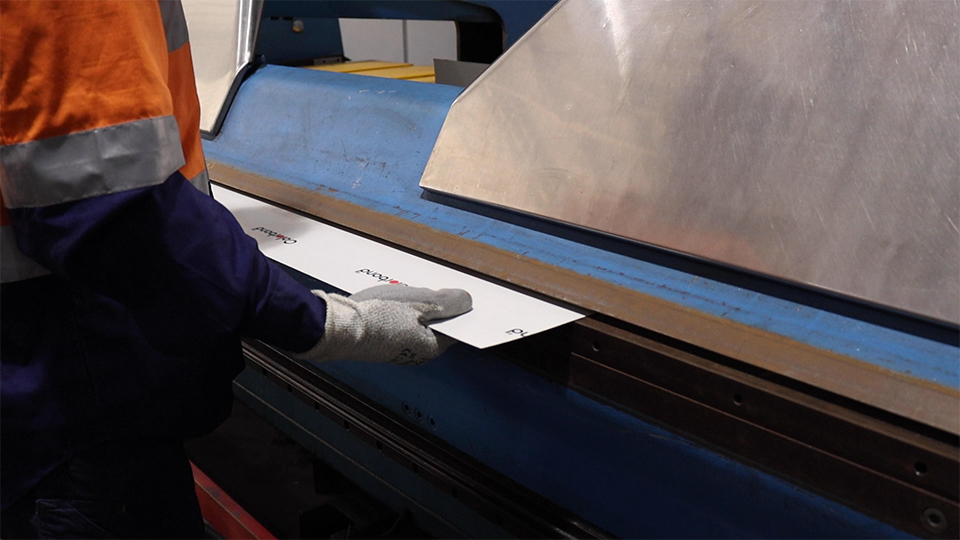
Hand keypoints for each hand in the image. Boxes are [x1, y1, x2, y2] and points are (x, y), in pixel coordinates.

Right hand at [295, 285, 471, 364]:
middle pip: (435, 324)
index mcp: (430, 347)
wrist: (337, 327)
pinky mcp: (379, 339)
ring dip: (415, 304)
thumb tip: (466, 301)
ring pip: (415, 320)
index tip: (462, 296)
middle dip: (435, 305)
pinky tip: (389, 297)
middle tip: (431, 288)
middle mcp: (415, 352)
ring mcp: (395, 347)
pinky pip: (397, 321)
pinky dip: (398, 307)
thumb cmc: (380, 317)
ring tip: (407, 291)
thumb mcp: (422, 303)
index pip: (456, 329)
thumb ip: (448, 302)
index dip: (461, 311)